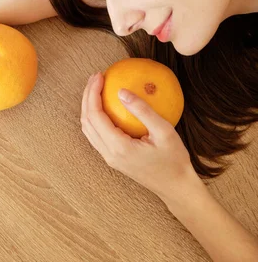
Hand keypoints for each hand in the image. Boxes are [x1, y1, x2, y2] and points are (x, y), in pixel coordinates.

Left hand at [80, 72, 197, 198]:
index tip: (99, 75)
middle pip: (86, 121)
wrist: (176, 187)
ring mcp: (108, 158)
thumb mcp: (164, 132)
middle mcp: (108, 154)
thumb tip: (121, 91)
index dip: (93, 93)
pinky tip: (106, 105)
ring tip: (97, 87)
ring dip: (88, 107)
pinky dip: (95, 117)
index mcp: (118, 147)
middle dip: (87, 96)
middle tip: (96, 77)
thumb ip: (143, 111)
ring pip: (88, 129)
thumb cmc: (174, 160)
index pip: (95, 116)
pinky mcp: (113, 158)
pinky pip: (96, 134)